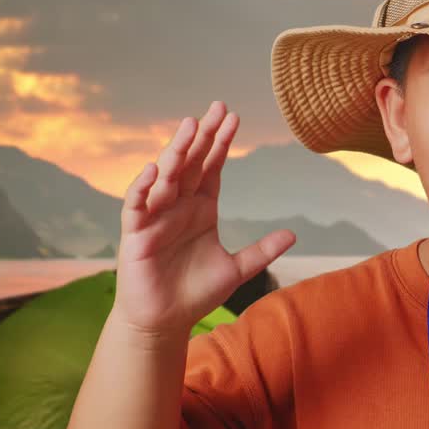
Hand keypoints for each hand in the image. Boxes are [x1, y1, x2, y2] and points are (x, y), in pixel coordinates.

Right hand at [114, 101, 295, 335]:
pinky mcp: (136, 233)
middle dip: (202, 136)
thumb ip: (262, 251)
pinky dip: (145, 187)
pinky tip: (155, 168)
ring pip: (166, 177)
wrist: (165, 321)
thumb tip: (293, 234)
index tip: (233, 117)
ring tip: (189, 127)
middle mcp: (178, 206)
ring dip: (176, 152)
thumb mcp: (236, 270)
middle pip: (190, 163)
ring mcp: (156, 217)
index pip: (212, 167)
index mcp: (201, 208)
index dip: (221, 143)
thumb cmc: (195, 293)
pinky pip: (138, 205)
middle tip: (215, 107)